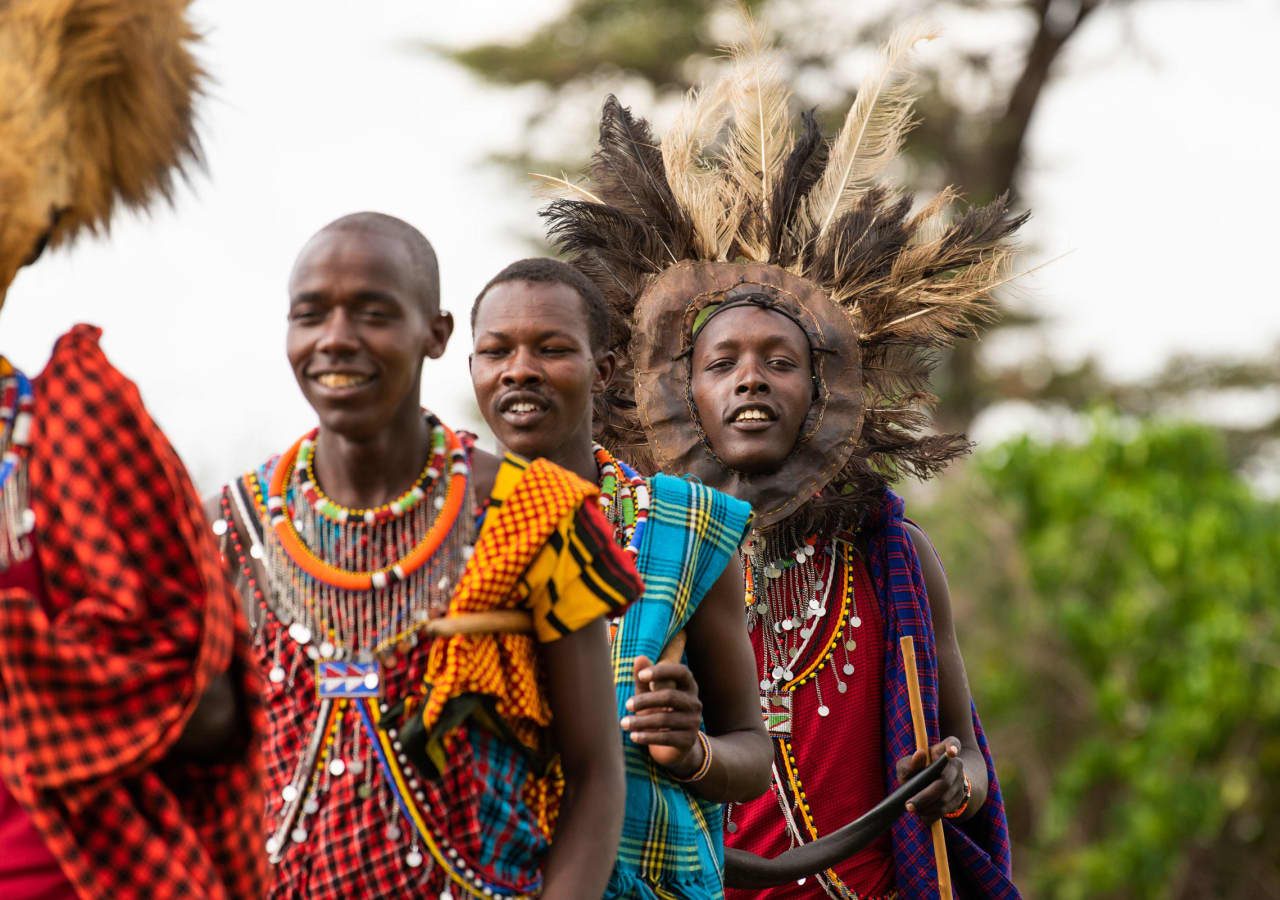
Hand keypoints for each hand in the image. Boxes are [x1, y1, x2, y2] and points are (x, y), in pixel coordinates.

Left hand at [619, 655, 704, 774]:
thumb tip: (639, 658)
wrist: (673, 748)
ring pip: (665, 719)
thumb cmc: (659, 713)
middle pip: (670, 696)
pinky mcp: (688, 741)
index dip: (662, 672)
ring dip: (641, 721)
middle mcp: (694, 703)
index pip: (681, 672)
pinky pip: (666, 737)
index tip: (642, 675)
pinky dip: (647, 736)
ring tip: (624, 723)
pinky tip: (633, 736)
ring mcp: (693, 722)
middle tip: (627, 704)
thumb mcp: (650, 695)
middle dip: (645, 700)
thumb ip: (644, 679)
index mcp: (688, 686)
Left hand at [895, 737, 965, 822]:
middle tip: (908, 805)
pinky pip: (947, 809)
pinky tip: (922, 814)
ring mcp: (960, 782)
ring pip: (945, 798)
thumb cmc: (916, 771)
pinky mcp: (960, 798)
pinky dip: (932, 814)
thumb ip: (909, 762)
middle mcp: (956, 764)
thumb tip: (919, 755)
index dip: (953, 747)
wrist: (931, 784)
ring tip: (911, 809)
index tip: (952, 752)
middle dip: (925, 796)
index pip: (953, 743)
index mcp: (943, 750)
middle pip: (944, 781)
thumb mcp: (908, 765)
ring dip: (927, 807)